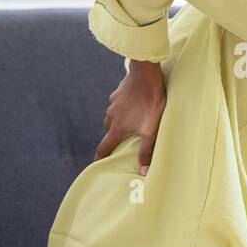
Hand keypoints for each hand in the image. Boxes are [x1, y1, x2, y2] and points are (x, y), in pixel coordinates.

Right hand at [94, 59, 165, 174]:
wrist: (145, 75)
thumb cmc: (150, 103)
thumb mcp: (150, 130)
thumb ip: (146, 151)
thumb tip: (143, 172)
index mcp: (117, 128)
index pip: (104, 147)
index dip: (100, 158)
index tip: (96, 165)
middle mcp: (111, 116)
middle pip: (108, 130)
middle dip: (112, 137)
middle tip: (121, 141)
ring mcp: (114, 102)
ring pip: (112, 116)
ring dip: (118, 121)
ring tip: (130, 122)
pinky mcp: (119, 92)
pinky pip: (118, 103)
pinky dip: (123, 107)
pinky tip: (134, 104)